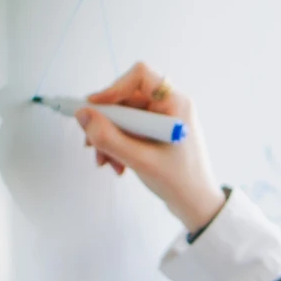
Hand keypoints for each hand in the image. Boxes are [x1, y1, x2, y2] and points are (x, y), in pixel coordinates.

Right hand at [75, 62, 225, 232]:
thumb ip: (108, 138)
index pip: (140, 76)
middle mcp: (170, 106)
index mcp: (176, 103)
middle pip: (126, 98)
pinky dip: (117, 145)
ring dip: (109, 138)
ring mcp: (162, 119)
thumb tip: (82, 115)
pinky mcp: (155, 133)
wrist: (197, 205)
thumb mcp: (140, 160)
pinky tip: (117, 165)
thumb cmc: (179, 182)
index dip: (114, 87)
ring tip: (105, 162)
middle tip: (90, 144)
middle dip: (106, 123)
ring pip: (123, 116)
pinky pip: (128, 129)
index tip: (93, 107)